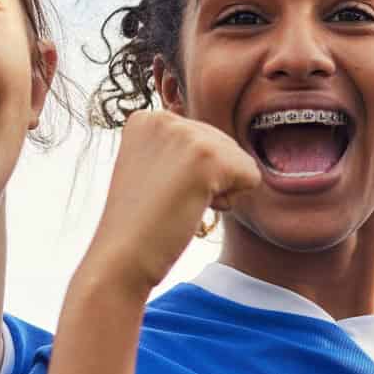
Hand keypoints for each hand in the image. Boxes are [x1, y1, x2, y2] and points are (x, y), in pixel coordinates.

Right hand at [80, 111, 263, 299]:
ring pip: (239, 162)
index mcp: (148, 118)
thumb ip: (181, 148)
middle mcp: (164, 117)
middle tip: (169, 200)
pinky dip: (230, 200)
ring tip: (178, 204)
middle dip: (209, 180)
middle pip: (225, 147)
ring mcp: (186, 134)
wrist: (121, 255)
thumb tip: (223, 143)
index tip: (159, 189)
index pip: (205, 139)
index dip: (191, 173)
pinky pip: (252, 176)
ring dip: (219, 191)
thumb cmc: (141, 223)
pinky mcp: (208, 156)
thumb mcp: (154, 168)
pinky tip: (193, 207)